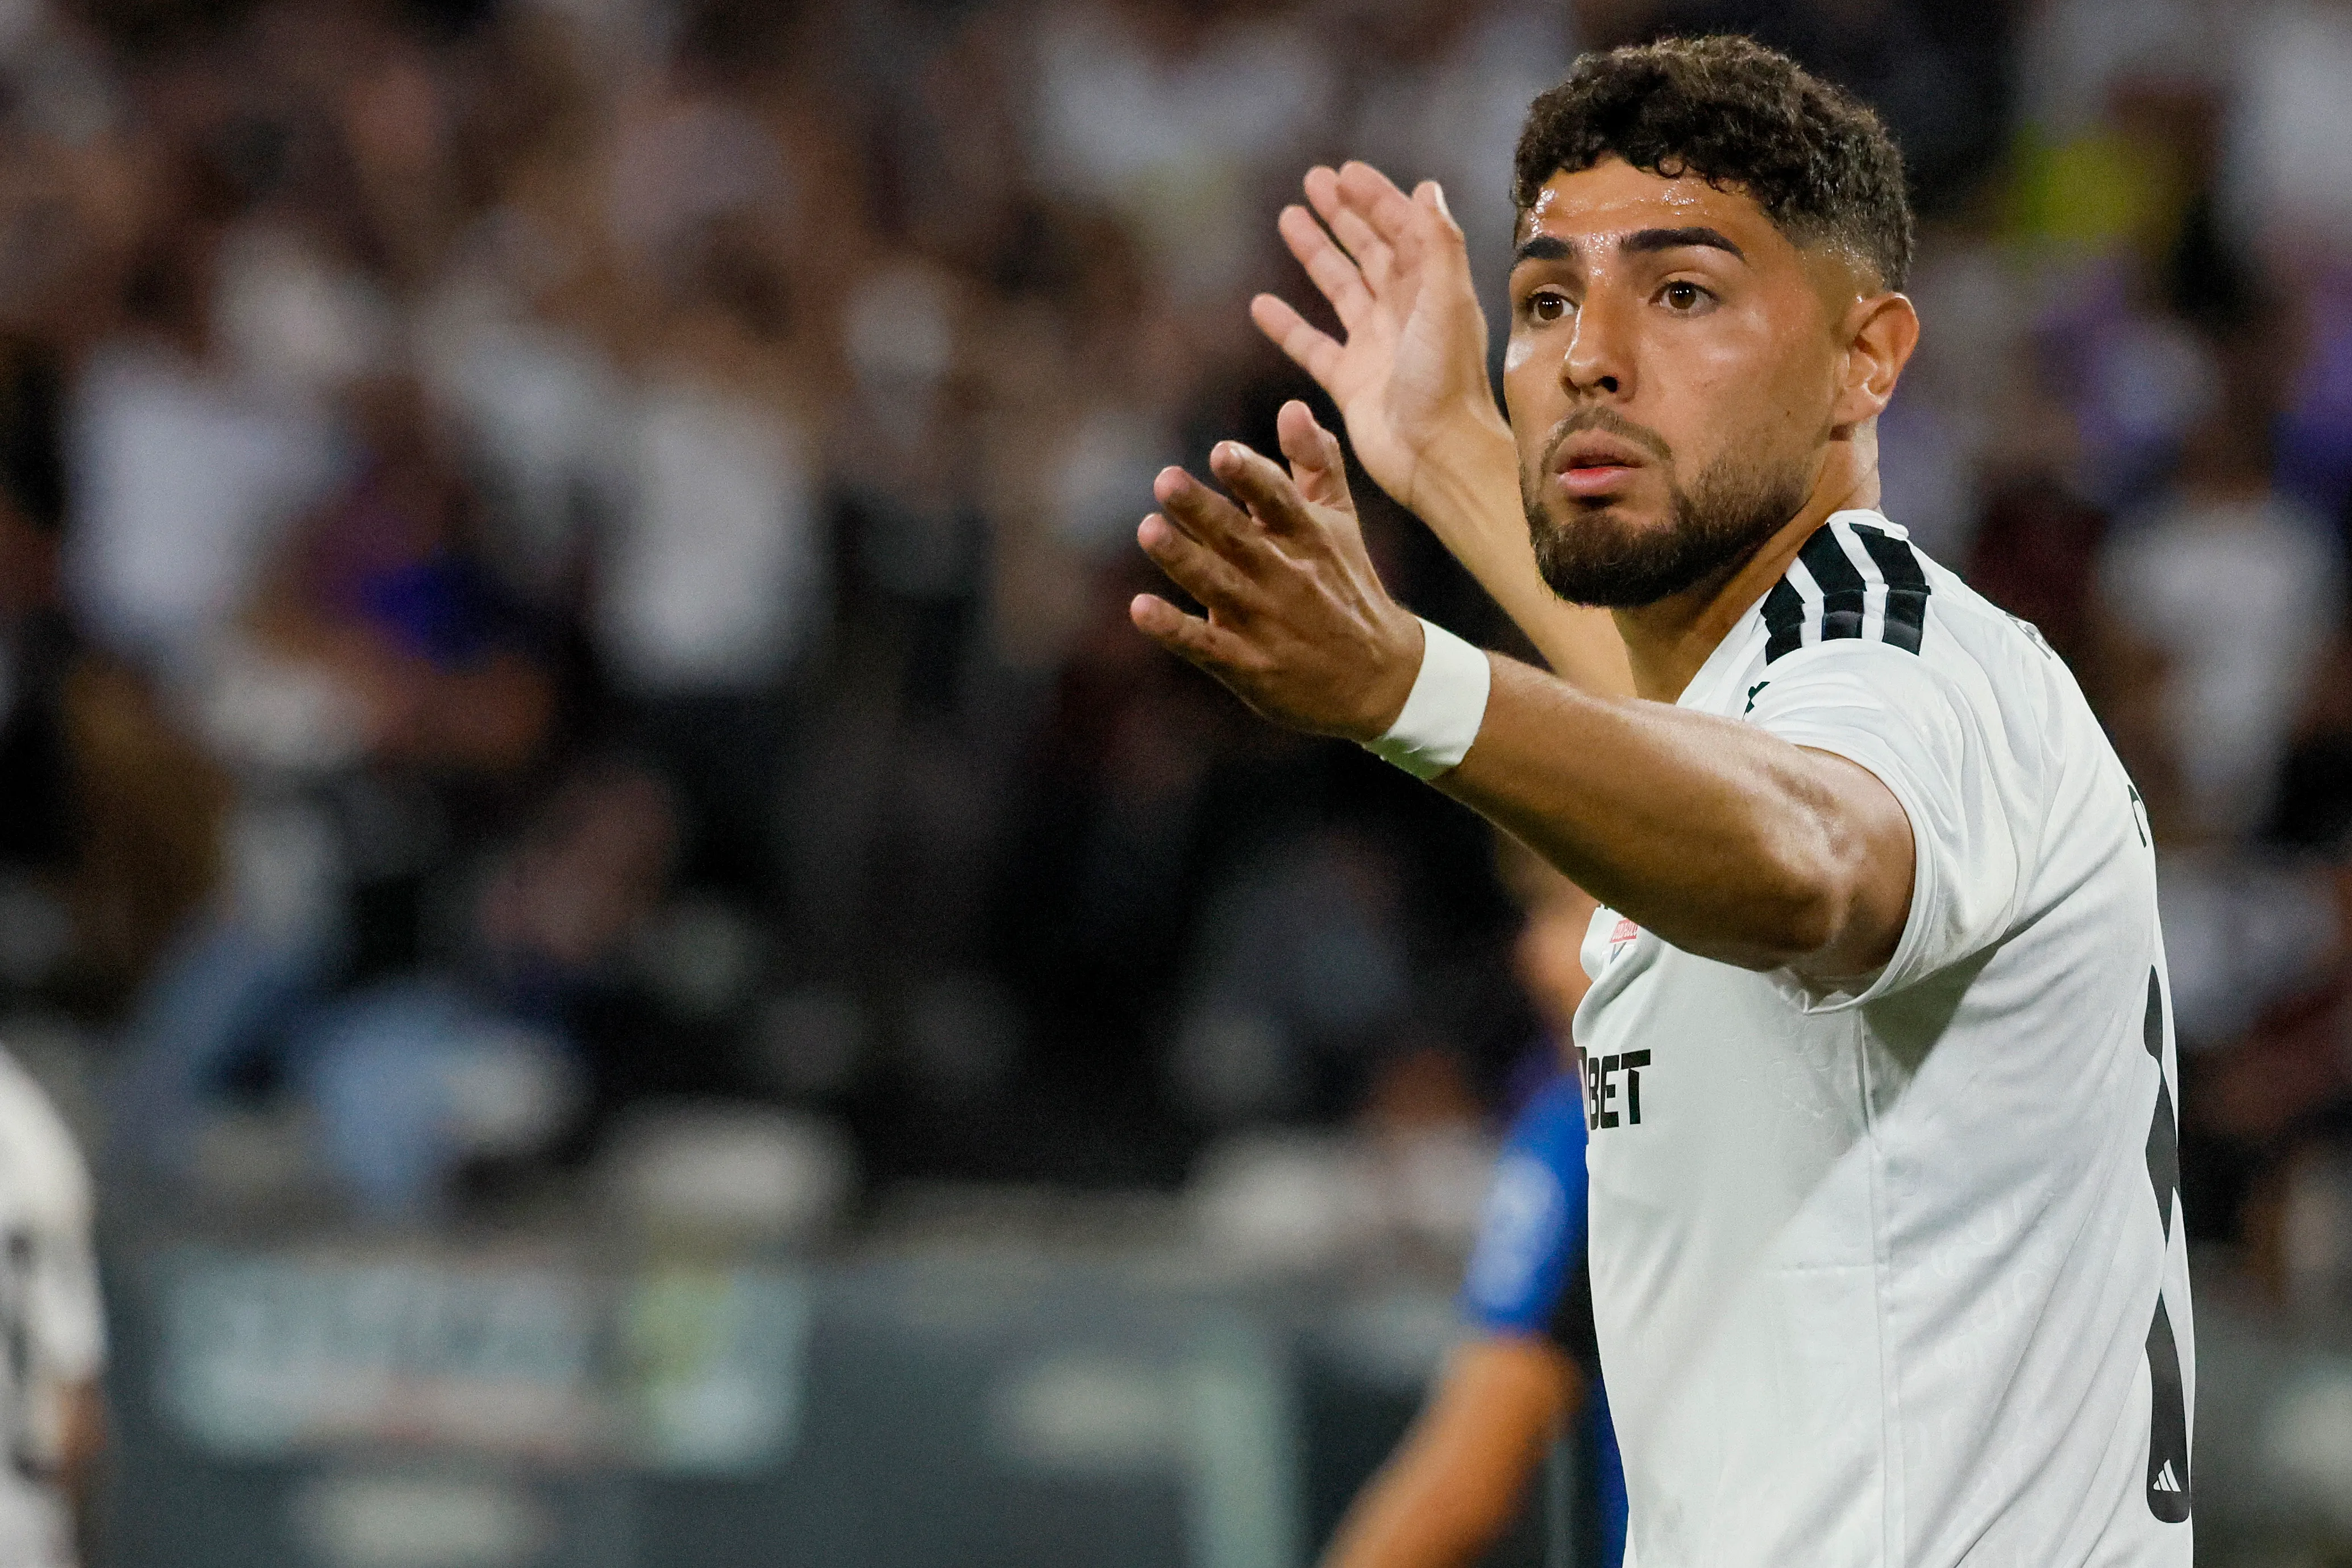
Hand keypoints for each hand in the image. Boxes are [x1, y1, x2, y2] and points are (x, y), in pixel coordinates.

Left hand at [1130, 401, 1424, 742]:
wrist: (1380, 679)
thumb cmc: (1348, 586)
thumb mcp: (1340, 523)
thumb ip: (1317, 463)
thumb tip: (1292, 406)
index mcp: (1309, 538)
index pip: (1280, 501)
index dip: (1252, 477)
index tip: (1223, 451)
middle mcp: (1287, 577)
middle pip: (1240, 539)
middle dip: (1202, 510)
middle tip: (1165, 480)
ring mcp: (1267, 623)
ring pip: (1217, 586)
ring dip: (1182, 559)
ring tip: (1149, 529)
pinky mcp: (1249, 666)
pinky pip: (1205, 646)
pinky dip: (1173, 628)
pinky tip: (1140, 609)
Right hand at [1251, 162, 1511, 518]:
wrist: (1436, 455)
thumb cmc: (1447, 380)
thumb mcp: (1447, 301)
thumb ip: (1438, 244)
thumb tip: (1426, 187)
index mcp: (1431, 288)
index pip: (1401, 229)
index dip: (1375, 198)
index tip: (1345, 171)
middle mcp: (1403, 312)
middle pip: (1369, 250)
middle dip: (1344, 214)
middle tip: (1313, 181)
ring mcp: (1374, 346)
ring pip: (1339, 287)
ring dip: (1316, 253)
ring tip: (1287, 218)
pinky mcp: (1349, 381)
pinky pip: (1311, 345)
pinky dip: (1287, 325)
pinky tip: (1260, 305)